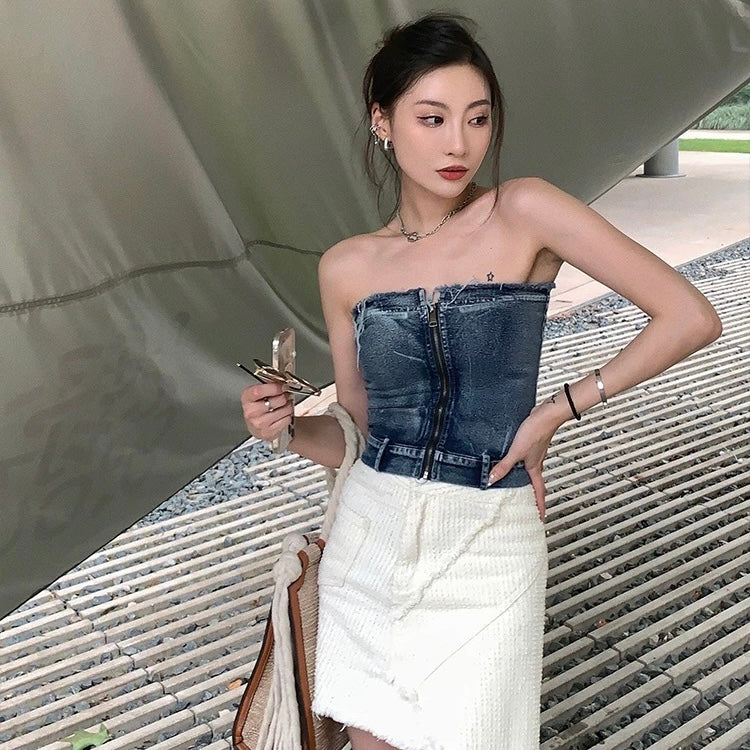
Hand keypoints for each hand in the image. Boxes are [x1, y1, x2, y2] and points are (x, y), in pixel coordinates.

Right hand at [240, 382, 293, 441]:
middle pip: (276, 400)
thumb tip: (282, 381)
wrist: (257, 426)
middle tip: (285, 396)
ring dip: (288, 406)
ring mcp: (259, 423)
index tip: (282, 386)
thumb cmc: (259, 407)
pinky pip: (286, 420)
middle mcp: (251, 412)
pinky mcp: (268, 432)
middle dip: (284, 396)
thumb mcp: (259, 394)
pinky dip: (288, 416)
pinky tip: (282, 415)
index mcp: (247, 398)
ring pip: (284, 410)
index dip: (275, 388)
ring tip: (284, 406)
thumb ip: (269, 385)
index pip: (259, 391)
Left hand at [487, 406, 556, 520]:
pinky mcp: (531, 443)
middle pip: (536, 483)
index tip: (541, 518)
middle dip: (534, 495)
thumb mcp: (516, 452)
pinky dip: (522, 463)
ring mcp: (535, 453)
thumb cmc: (536, 431)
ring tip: (519, 484)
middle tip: (530, 504)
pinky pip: (526, 458)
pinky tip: (515, 458)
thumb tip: (492, 479)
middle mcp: (536, 462)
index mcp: (535, 468)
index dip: (540, 506)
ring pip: (531, 470)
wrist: (545, 415)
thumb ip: (504, 466)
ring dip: (526, 478)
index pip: (538, 492)